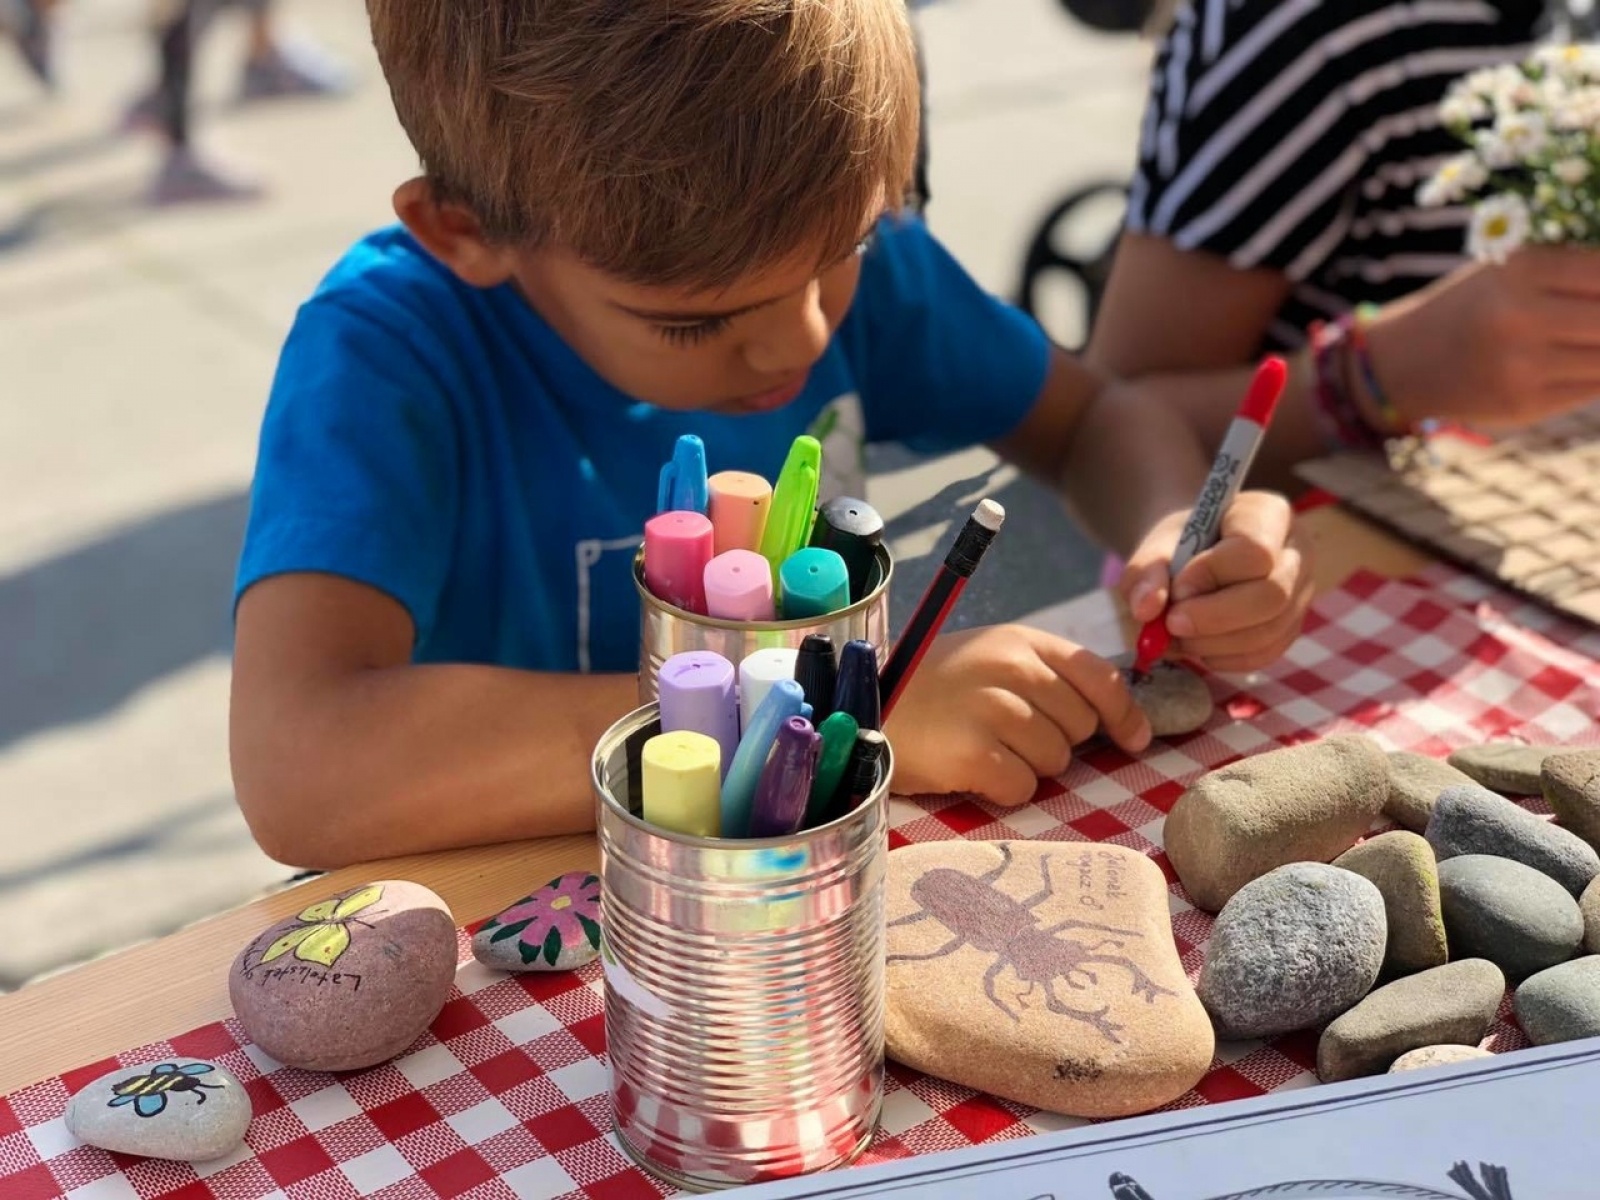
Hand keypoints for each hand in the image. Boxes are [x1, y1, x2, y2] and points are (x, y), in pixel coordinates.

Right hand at [883, 625, 1150, 806]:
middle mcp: (1009, 668)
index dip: (1124, 713)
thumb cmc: (933, 689)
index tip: (1134, 738)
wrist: (864, 710)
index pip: (1099, 676)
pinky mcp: (972, 754)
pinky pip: (1023, 787)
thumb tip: (1121, 720)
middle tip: (1013, 737)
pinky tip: (974, 771)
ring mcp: (990, 710)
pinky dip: (1004, 788)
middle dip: (1060, 740)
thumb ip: (1047, 676)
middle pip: (1081, 725)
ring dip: (1030, 766)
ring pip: (1056, 759)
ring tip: (987, 749)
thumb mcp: (990, 659)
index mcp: (1019, 640)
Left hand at [1120, 490, 1313, 672]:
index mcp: (1269, 514)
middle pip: (1272, 595)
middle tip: (1171, 624)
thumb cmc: (1180, 546)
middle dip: (1215, 617)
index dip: (1212, 574)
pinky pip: (1263, 654)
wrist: (1193, 558)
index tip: (1177, 588)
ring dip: (1213, 642)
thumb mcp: (1157, 546)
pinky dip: (1222, 657)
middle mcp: (1297, 552)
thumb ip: (1146, 571)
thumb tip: (1146, 610)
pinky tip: (1196, 644)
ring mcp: (1300, 593)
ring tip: (1176, 634)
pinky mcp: (1291, 628)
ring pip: (1268, 631)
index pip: (1255, 550)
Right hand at [1367, 245, 1599, 429]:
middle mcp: (1520, 317)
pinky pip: (1592, 388)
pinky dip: (1597, 374)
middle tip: (1594, 323)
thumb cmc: (1471, 307)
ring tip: (1586, 341)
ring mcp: (1522, 366)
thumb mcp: (1510, 270)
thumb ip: (1574, 271)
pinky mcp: (1524, 405)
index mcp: (1520, 270)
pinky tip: (1580, 362)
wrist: (1402, 364)